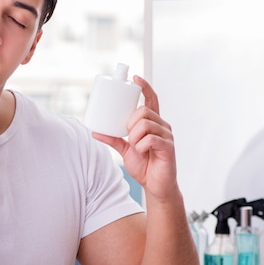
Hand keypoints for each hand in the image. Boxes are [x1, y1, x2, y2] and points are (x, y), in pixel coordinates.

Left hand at [92, 75, 177, 200]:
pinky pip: (151, 139)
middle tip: (128, 136)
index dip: (145, 87)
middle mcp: (162, 126)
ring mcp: (167, 136)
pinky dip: (141, 145)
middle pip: (144, 111)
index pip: (151, 99)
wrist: (156, 186)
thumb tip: (94, 131)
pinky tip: (142, 152)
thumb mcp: (125, 150)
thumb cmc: (144, 166)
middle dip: (131, 122)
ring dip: (135, 136)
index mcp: (153, 123)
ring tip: (135, 146)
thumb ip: (113, 139)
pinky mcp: (168, 147)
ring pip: (146, 124)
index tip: (135, 78)